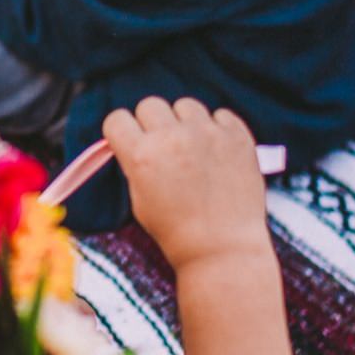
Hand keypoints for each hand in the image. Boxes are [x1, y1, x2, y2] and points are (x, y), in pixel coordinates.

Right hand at [104, 96, 272, 270]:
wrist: (222, 248)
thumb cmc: (178, 231)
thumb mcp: (139, 199)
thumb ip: (134, 163)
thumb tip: (135, 140)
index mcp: (142, 155)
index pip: (117, 119)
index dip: (122, 131)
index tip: (130, 139)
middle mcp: (173, 138)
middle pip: (151, 105)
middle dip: (152, 123)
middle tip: (163, 145)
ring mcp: (207, 134)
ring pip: (185, 105)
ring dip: (185, 122)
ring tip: (193, 148)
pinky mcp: (236, 136)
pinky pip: (220, 114)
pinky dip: (217, 128)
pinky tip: (217, 151)